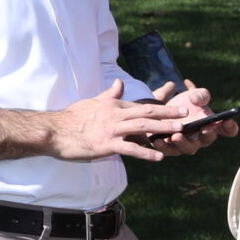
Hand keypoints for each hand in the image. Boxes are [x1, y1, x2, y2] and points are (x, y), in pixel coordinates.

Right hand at [52, 81, 196, 160]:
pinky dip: (146, 153)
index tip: (176, 109)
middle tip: (187, 114)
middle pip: (147, 113)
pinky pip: (130, 148)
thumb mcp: (92, 101)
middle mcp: (115, 114)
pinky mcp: (106, 144)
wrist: (52, 131)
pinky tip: (159, 157)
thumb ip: (109, 94)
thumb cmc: (71, 118)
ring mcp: (111, 129)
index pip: (141, 106)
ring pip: (142, 127)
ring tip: (180, 130)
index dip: (160, 107)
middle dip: (168, 113)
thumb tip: (118, 82)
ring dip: (163, 128)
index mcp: (113, 105)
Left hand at [140, 80, 228, 155]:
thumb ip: (200, 95)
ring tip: (176, 136)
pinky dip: (163, 147)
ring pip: (188, 148)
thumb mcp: (194, 95)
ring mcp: (187, 144)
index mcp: (213, 125)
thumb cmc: (185, 103)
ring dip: (183, 143)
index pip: (228, 130)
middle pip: (208, 140)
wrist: (165, 110)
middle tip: (205, 129)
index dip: (230, 127)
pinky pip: (169, 151)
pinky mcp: (171, 148)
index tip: (228, 120)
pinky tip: (157, 140)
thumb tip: (198, 99)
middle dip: (207, 135)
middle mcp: (202, 138)